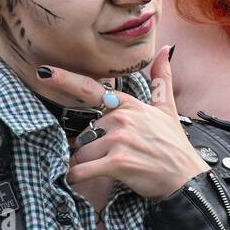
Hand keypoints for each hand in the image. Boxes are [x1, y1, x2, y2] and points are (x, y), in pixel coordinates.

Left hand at [33, 46, 207, 201]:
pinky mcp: (117, 163)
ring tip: (108, 169)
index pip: (91, 89)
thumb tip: (166, 49)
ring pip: (80, 153)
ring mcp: (120, 140)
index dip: (65, 80)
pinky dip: (77, 178)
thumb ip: (162, 78)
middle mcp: (122, 119)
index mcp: (129, 105)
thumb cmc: (173, 145)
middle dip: (90, 147)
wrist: (185, 177)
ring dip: (86, 164)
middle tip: (111, 156)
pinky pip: (82, 170)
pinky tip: (81, 181)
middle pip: (84, 133)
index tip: (44, 72)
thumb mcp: (167, 109)